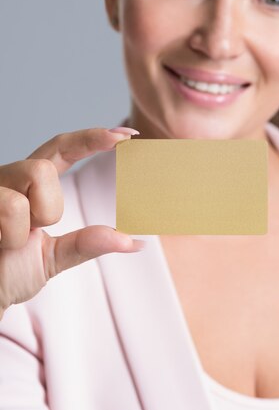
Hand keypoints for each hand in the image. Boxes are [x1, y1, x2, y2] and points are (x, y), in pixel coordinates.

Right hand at [0, 127, 143, 318]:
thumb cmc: (6, 274)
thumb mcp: (53, 258)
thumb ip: (88, 244)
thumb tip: (135, 242)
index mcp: (28, 185)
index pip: (61, 149)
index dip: (91, 138)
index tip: (127, 135)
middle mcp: (8, 179)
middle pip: (46, 165)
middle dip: (49, 204)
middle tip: (33, 231)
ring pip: (35, 173)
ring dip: (32, 220)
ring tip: (11, 242)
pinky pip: (11, 206)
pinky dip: (13, 236)